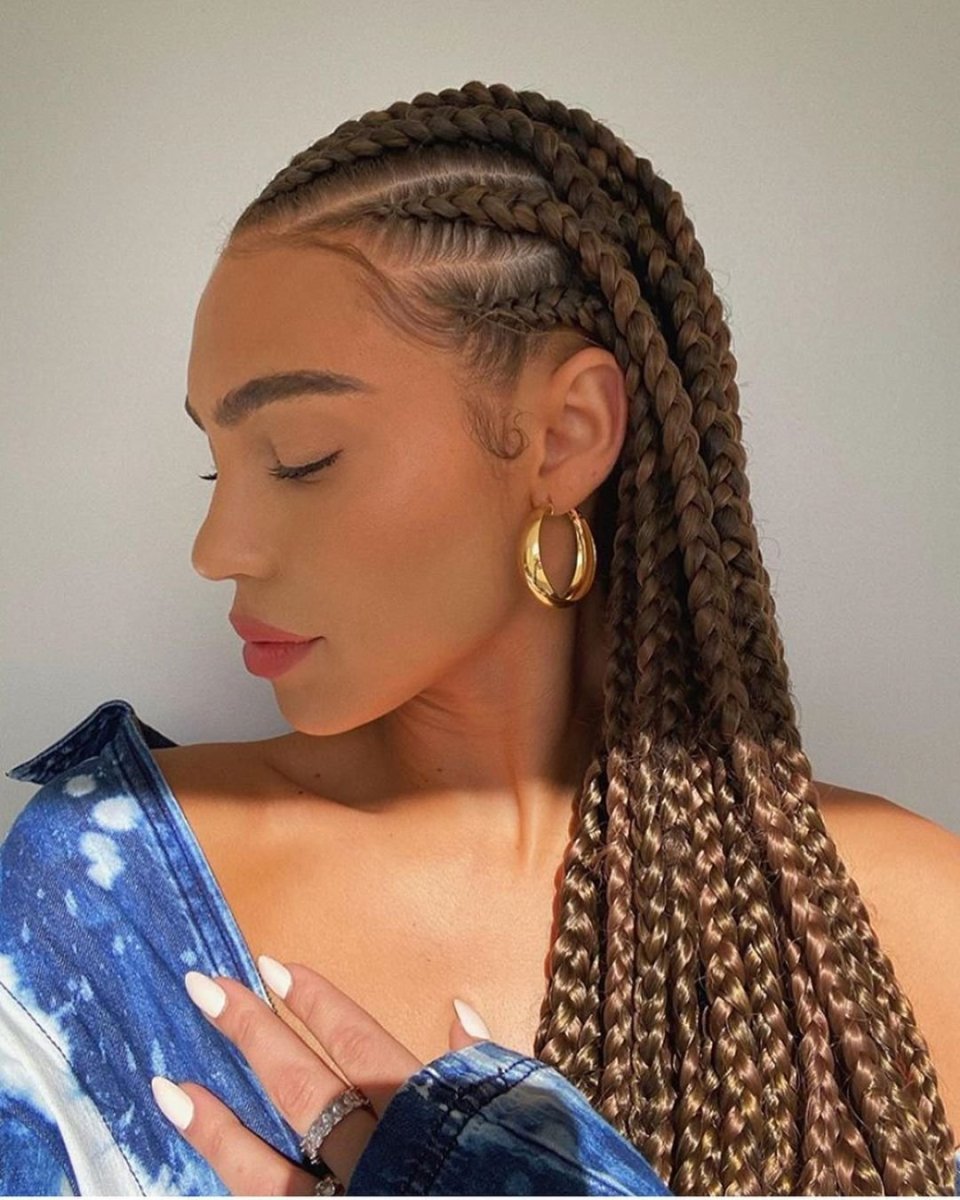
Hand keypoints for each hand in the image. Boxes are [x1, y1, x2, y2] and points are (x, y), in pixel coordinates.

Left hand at [149, 956, 489, 1194]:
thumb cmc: (532, 1179)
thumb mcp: (522, 1118)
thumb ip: (486, 1069)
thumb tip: (457, 1007)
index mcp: (429, 1116)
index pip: (360, 1044)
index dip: (315, 1004)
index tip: (272, 966)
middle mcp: (381, 1158)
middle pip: (303, 1088)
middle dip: (252, 1034)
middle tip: (204, 988)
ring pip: (269, 1170)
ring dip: (215, 1126)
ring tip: (168, 1088)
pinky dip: (232, 1179)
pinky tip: (204, 1157)